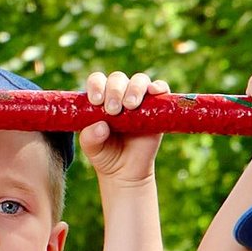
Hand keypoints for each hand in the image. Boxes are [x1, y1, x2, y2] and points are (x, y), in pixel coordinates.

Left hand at [77, 68, 167, 182]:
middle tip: (113, 110)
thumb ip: (90, 137)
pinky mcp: (157, 106)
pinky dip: (159, 87)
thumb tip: (101, 125)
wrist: (126, 171)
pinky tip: (154, 91)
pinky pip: (161, 89)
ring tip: (130, 106)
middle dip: (114, 91)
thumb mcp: (92, 148)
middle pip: (118, 79)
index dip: (97, 86)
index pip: (97, 81)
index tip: (96, 101)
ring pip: (139, 81)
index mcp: (101, 98)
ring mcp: (140, 99)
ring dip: (134, 89)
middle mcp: (120, 94)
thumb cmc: (106, 155)